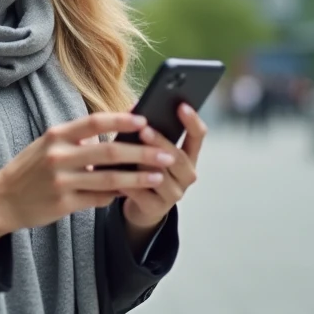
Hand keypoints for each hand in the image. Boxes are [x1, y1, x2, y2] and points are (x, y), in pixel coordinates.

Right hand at [0, 113, 176, 244]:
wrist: (1, 199)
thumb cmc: (30, 169)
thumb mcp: (48, 144)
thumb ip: (78, 138)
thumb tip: (113, 131)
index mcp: (56, 135)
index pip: (94, 121)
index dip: (121, 120)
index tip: (145, 120)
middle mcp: (58, 156)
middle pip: (109, 152)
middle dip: (141, 153)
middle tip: (165, 153)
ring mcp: (61, 181)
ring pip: (108, 179)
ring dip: (137, 178)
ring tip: (158, 176)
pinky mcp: (63, 204)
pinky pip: (98, 199)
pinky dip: (116, 195)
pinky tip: (131, 192)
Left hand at [121, 103, 206, 231]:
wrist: (143, 206)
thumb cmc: (146, 169)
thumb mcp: (151, 150)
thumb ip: (148, 130)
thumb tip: (134, 106)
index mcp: (189, 156)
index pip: (198, 136)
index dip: (192, 120)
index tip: (182, 105)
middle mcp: (187, 175)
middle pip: (178, 157)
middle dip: (160, 142)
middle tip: (144, 129)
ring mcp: (175, 194)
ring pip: (160, 176)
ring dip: (143, 163)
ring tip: (127, 151)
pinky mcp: (157, 208)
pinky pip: (142, 194)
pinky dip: (129, 184)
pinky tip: (115, 175)